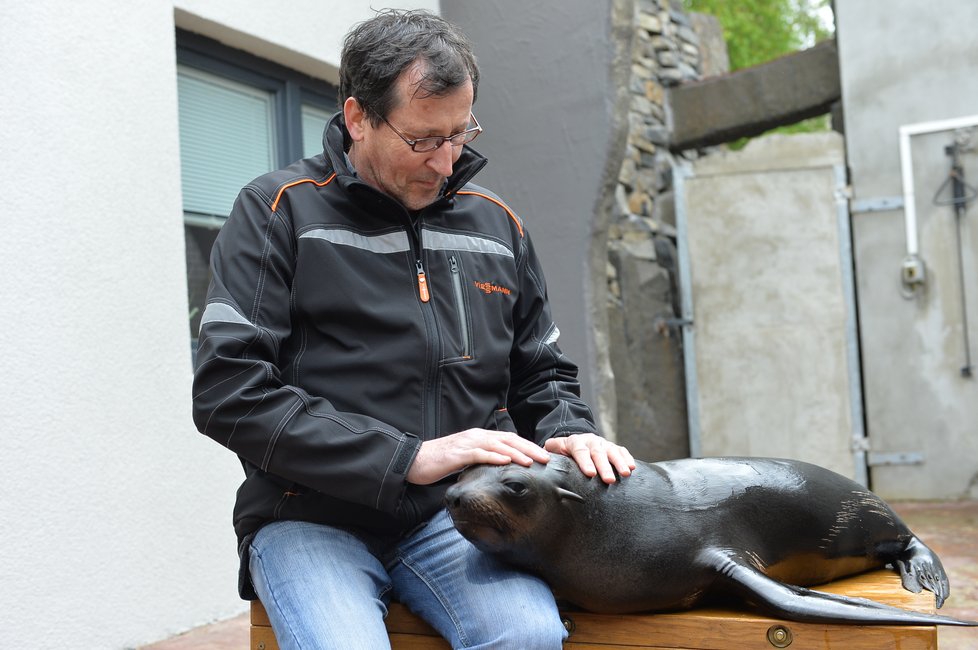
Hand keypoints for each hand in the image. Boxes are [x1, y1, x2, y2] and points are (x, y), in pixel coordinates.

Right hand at [406, 428, 550, 484]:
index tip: (543, 456)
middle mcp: (477, 436)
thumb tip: (500, 471)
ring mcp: (468, 443)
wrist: (415, 460)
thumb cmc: (441, 462)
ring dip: (516, 453)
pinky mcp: (458, 453)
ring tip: (532, 461)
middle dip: (529, 448)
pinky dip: (494, 457)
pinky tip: (506, 462)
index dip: (528, 446)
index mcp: (481, 437)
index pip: (509, 440)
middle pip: (509, 440)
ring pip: (497, 445)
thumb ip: (483, 461)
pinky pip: (479, 454)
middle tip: (546, 458)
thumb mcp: (467, 460)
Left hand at [544, 433, 635, 483]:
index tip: (590, 473)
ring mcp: (603, 443)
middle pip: (598, 453)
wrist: (575, 441)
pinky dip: (627, 458)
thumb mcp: (553, 450)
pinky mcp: (612, 447)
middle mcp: (590, 441)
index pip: (579, 451)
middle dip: (604, 467)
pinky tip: (632, 467)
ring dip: (619, 462)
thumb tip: (539, 462)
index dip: (585, 462)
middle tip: (609, 480)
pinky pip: (621, 451)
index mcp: (574, 442)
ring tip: (626, 473)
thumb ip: (548, 454)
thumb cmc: (563, 452)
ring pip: (612, 451)